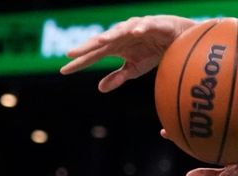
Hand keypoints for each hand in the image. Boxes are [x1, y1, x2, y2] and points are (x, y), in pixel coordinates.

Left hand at [60, 15, 195, 91]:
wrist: (174, 38)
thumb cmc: (152, 51)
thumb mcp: (135, 69)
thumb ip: (118, 77)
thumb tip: (100, 88)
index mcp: (115, 48)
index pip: (93, 56)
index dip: (80, 63)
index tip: (64, 71)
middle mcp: (120, 36)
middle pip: (101, 42)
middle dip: (86, 47)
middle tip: (71, 54)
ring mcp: (134, 28)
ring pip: (119, 31)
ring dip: (110, 36)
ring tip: (100, 42)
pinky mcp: (151, 24)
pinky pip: (144, 26)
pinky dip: (140, 28)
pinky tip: (136, 32)